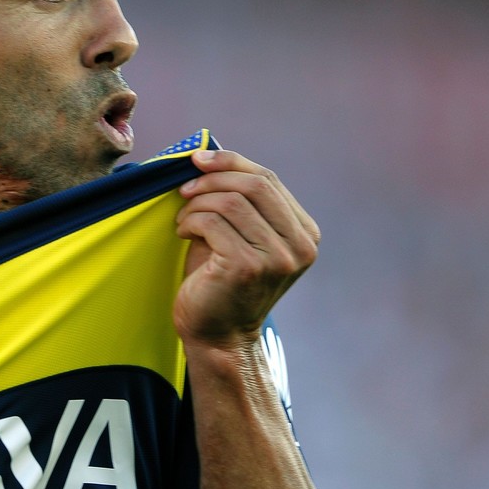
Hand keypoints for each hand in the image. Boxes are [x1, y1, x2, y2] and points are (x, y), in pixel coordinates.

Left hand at [174, 150, 320, 348]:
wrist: (217, 334)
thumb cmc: (222, 280)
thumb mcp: (241, 234)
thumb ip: (240, 200)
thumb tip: (209, 154)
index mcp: (305, 233)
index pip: (269, 180)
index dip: (231, 162)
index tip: (199, 159)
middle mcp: (300, 246)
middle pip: (256, 185)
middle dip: (213, 179)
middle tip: (184, 189)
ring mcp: (278, 258)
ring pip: (232, 202)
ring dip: (198, 203)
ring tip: (184, 219)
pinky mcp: (248, 267)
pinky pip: (213, 222)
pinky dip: (191, 220)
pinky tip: (184, 233)